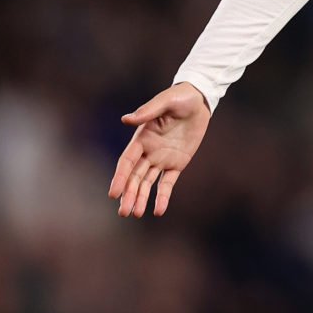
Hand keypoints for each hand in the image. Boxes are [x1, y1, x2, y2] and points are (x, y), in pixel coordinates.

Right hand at [107, 82, 210, 217]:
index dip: (120, 178)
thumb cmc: (179, 98)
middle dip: (129, 194)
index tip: (113, 194)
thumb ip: (147, 112)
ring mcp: (162, 159)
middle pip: (135, 177)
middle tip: (124, 213)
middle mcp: (148, 151)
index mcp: (141, 138)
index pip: (127, 162)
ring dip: (141, 198)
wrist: (199, 101)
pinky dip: (162, 197)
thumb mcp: (165, 102)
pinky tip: (159, 210)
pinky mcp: (177, 164)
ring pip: (147, 183)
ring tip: (137, 214)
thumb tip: (126, 119)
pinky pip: (168, 183)